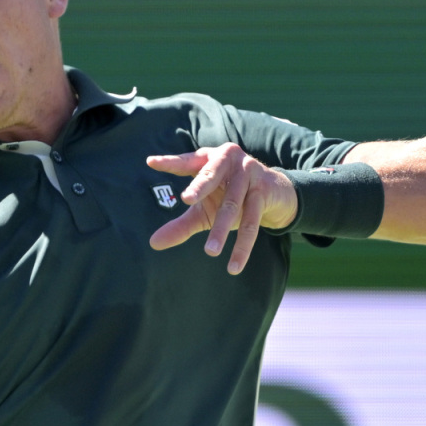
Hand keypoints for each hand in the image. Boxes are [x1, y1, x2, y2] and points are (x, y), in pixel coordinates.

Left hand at [146, 144, 297, 274]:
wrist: (275, 194)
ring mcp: (249, 173)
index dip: (170, 162)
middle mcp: (229, 160)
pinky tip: (234, 267)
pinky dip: (242, 246)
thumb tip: (153, 244)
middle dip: (200, 187)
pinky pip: (252, 222)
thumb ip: (180, 224)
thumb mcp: (204, 208)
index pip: (186, 162)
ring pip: (231, 205)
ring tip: (210, 251)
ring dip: (222, 229)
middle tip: (186, 199)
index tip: (151, 162)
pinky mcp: (263, 192)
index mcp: (209, 159)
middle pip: (210, 175)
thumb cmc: (230, 196)